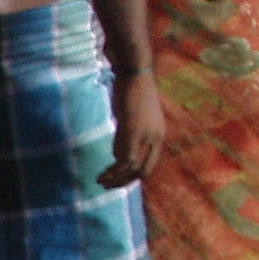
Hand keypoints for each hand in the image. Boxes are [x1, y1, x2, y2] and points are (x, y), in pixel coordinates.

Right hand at [100, 71, 163, 188]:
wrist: (135, 73)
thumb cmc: (133, 91)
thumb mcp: (136, 117)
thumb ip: (131, 134)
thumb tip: (119, 152)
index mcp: (158, 134)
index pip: (148, 165)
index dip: (132, 178)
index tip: (116, 182)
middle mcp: (155, 137)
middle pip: (141, 170)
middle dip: (123, 182)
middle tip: (106, 186)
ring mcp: (144, 134)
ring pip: (131, 166)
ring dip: (115, 177)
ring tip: (100, 181)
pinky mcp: (132, 129)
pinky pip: (124, 155)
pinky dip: (113, 167)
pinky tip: (103, 169)